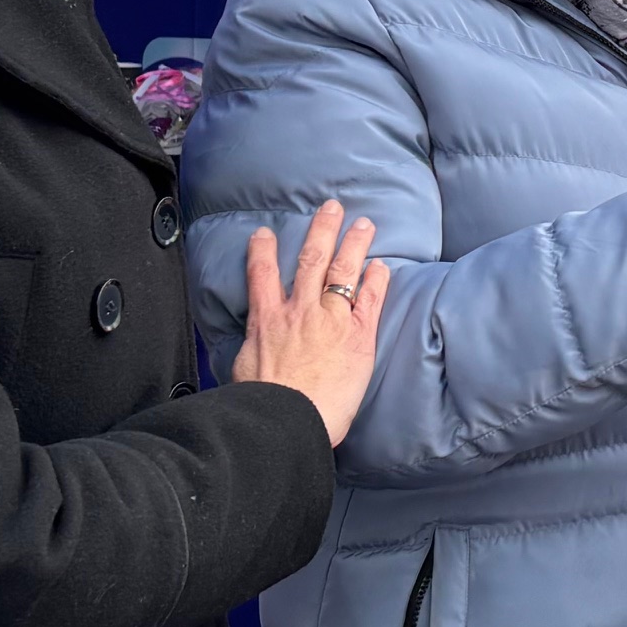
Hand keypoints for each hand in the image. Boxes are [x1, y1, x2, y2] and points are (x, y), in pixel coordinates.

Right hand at [231, 200, 386, 446]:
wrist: (288, 419)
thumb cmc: (263, 402)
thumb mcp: (245, 367)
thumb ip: (252, 349)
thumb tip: (251, 352)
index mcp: (267, 320)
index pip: (261, 274)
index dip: (263, 250)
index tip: (264, 233)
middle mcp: (300, 312)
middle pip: (311, 260)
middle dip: (322, 230)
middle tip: (333, 208)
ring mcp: (331, 321)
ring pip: (343, 271)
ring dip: (354, 244)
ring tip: (364, 224)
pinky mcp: (357, 337)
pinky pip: (369, 301)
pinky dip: (375, 281)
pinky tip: (381, 267)